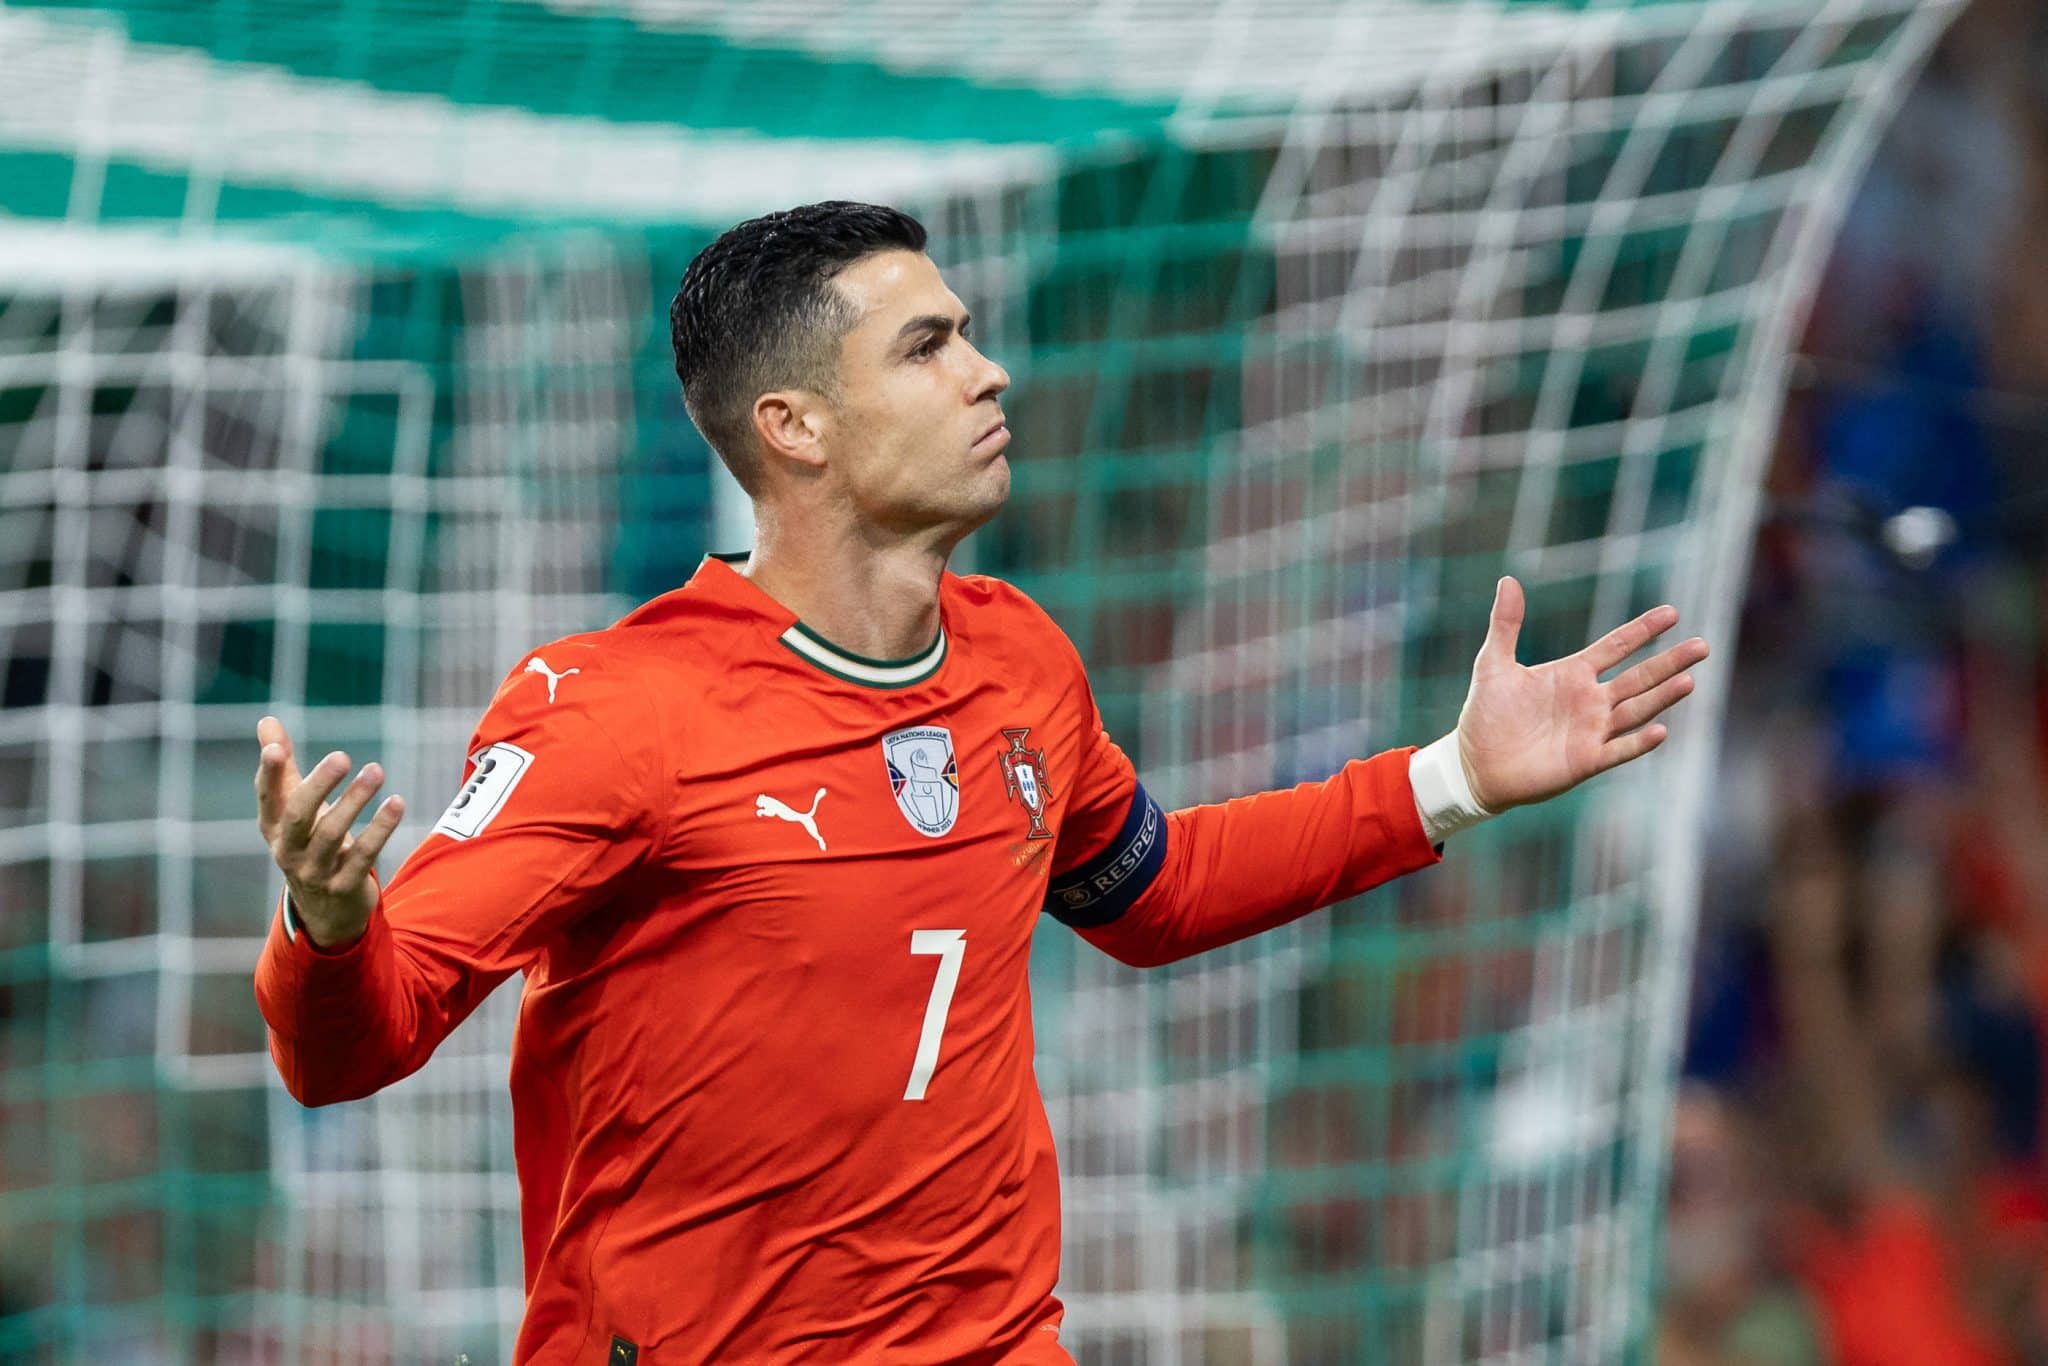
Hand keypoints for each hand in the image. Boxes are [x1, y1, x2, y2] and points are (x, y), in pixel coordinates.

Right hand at [254, 716, 405, 947]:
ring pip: (332, 834)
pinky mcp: (344, 885)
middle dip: (318, 785)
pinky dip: (380, 828)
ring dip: (355, 800)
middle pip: (298, 815)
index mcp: (272, 827)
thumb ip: (283, 766)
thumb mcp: (292, 808)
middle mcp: (288, 850)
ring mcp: (315, 871)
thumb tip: (266, 720)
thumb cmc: (307, 844)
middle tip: (342, 756)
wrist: (325, 912)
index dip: (269, 773)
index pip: (267, 796)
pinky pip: (364, 855)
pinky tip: (396, 803)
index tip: (273, 747)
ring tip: (376, 770)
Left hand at [1454, 577, 1708, 811]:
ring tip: (1689, 679)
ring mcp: (1591, 731)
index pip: (1617, 646)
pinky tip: (1660, 730)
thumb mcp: (1493, 664)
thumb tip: (1508, 580)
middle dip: (1669, 661)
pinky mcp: (1586, 760)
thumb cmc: (1486, 714)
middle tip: (1702, 646)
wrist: (1474, 763)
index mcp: (1573, 674)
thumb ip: (1505, 624)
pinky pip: (1618, 750)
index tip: (1672, 613)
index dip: (1643, 630)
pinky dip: (1638, 742)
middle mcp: (1590, 701)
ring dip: (1662, 696)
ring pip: (1636, 710)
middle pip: (1639, 677)